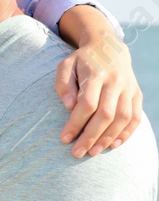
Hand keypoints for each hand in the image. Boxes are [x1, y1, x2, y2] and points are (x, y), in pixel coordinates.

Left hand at [55, 30, 142, 157]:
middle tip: (78, 153)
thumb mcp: (66, 65)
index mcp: (96, 74)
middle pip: (106, 114)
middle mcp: (115, 82)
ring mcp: (129, 89)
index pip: (87, 104)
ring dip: (108, 138)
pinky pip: (135, 117)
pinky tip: (114, 144)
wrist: (109, 47)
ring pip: (123, 118)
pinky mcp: (137, 94)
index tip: (64, 139)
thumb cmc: (82, 61)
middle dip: (91, 136)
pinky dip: (126, 133)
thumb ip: (63, 84)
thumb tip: (68, 106)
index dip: (76, 123)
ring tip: (93, 151)